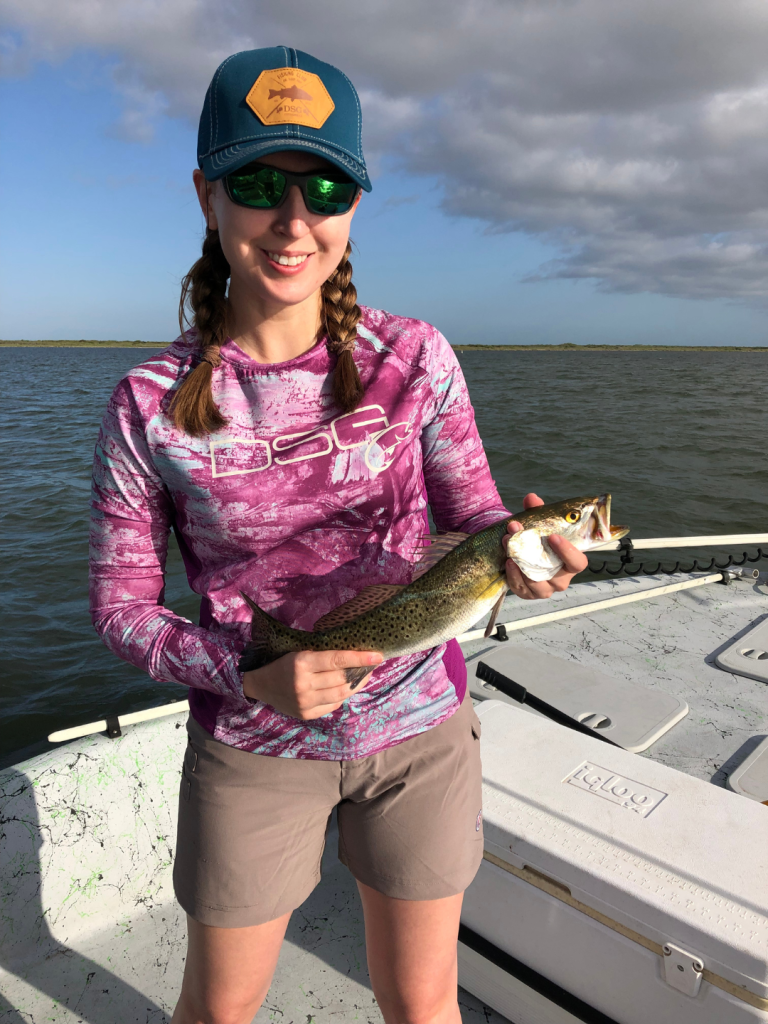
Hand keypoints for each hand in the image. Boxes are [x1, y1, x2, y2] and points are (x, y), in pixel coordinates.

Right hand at [242, 649, 383, 720]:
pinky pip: (333, 706)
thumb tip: (356, 655)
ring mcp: (305, 702)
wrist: (261, 685)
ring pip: (341, 694)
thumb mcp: (300, 652)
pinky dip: (342, 696)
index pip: (337, 660)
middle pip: (342, 679)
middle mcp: (303, 684)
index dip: (360, 658)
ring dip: (355, 685)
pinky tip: (345, 688)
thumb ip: (323, 655)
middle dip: (361, 672)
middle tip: (372, 664)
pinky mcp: (306, 714)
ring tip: (364, 676)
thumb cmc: (283, 663)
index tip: (378, 655)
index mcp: (301, 662)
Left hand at [504, 492, 587, 600]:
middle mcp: (561, 579)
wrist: (524, 554)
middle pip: (553, 574)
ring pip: (536, 583)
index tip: (553, 536)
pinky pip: (522, 589)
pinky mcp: (529, 594)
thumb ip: (537, 512)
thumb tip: (531, 498)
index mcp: (571, 562)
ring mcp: (545, 589)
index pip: (578, 563)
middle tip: (517, 532)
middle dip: (533, 552)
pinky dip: (514, 576)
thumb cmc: (539, 540)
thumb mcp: (539, 525)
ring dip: (520, 563)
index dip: (568, 552)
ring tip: (508, 545)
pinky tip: (508, 562)